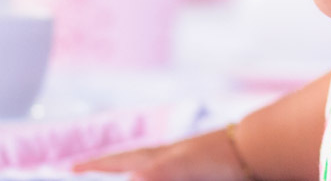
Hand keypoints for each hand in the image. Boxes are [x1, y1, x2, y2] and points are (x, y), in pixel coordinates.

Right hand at [72, 127, 250, 180]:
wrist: (259, 153)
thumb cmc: (219, 156)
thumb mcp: (179, 166)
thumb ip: (153, 174)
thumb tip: (127, 180)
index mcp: (156, 157)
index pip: (117, 162)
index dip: (95, 167)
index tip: (71, 169)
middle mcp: (167, 160)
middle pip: (131, 165)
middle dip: (110, 170)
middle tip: (88, 174)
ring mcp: (184, 168)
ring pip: (152, 171)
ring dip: (135, 173)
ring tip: (121, 176)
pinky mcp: (201, 175)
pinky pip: (172, 175)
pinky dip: (159, 174)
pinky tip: (166, 178)